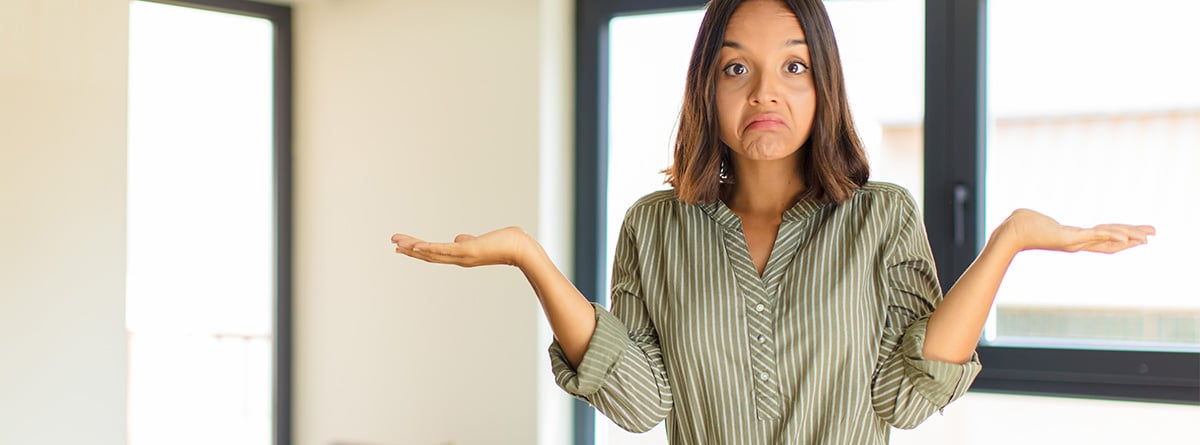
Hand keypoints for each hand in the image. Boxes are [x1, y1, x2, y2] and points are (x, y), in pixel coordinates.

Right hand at [391, 226, 535, 267]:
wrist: (521, 250)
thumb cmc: (506, 244)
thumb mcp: (482, 241)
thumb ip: (468, 241)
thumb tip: (458, 238)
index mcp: (461, 256)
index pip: (435, 253)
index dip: (418, 250)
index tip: (404, 245)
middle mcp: (458, 259)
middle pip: (429, 254)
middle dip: (410, 249)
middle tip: (393, 243)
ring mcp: (462, 256)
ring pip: (432, 252)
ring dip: (413, 248)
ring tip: (397, 243)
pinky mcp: (467, 251)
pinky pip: (442, 250)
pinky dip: (427, 248)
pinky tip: (415, 245)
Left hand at [995, 209, 1155, 254]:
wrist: (1009, 233)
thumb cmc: (1020, 225)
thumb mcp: (1036, 220)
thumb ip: (1040, 220)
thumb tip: (1031, 216)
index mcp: (1073, 237)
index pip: (1102, 238)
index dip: (1121, 237)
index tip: (1137, 235)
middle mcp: (1077, 242)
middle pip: (1111, 241)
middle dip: (1132, 237)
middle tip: (1153, 235)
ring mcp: (1074, 241)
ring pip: (1107, 239)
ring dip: (1128, 237)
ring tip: (1146, 237)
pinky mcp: (1069, 238)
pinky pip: (1094, 236)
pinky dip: (1110, 236)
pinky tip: (1126, 236)